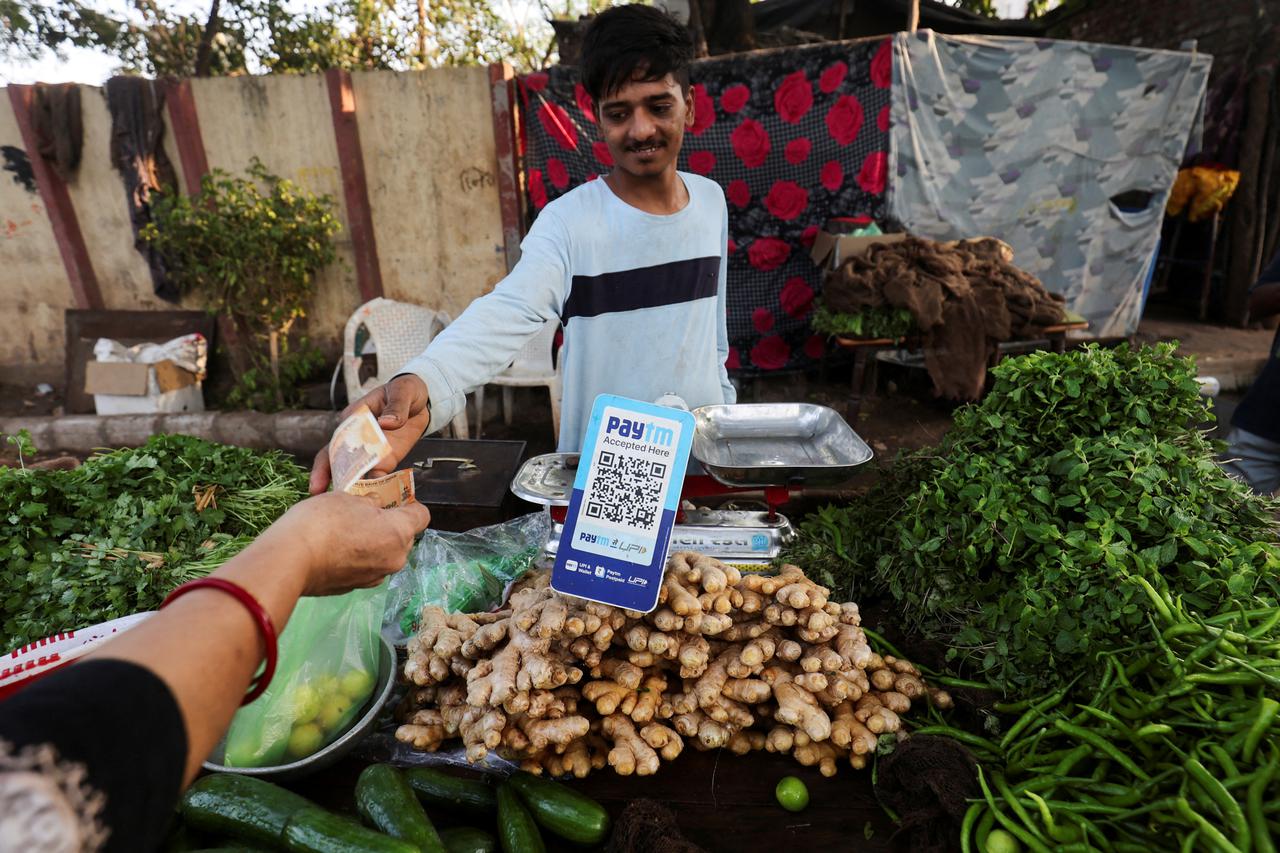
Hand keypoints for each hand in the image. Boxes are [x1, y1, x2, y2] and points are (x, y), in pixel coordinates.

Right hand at [264, 492, 430, 595]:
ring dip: (374, 542)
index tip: (392, 498)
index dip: (409, 504)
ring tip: (347, 530)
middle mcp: (395, 558)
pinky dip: (358, 558)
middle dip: (390, 524)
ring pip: (385, 554)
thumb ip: (370, 502)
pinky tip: (336, 548)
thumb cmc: (322, 522)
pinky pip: (366, 567)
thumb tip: (376, 505)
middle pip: (404, 537)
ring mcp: (375, 576)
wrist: (290, 559)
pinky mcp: (355, 588)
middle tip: (365, 512)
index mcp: (399, 533)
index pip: (421, 515)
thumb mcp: (348, 498)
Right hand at [310, 375, 431, 494]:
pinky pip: (377, 476)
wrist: (423, 399)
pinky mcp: (386, 459)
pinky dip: (374, 489)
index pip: (335, 442)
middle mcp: (357, 438)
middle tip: (321, 498)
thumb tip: (385, 423)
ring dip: (349, 488)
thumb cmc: (406, 390)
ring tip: (344, 508)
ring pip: (355, 473)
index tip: (321, 476)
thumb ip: (395, 408)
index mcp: (353, 419)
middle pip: (337, 462)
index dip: (326, 460)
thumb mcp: (402, 393)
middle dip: (327, 479)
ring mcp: (371, 451)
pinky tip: (372, 505)